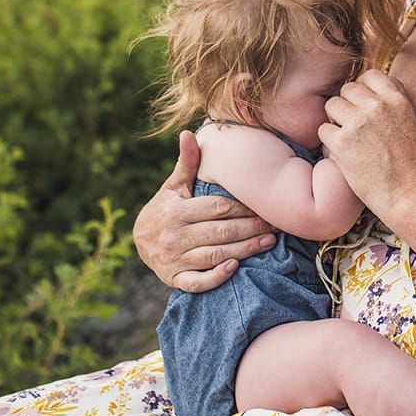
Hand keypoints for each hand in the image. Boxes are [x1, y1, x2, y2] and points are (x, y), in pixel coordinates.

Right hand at [133, 130, 277, 291]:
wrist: (139, 241)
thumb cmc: (165, 208)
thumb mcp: (174, 186)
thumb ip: (186, 163)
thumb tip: (188, 133)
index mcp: (177, 211)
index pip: (217, 209)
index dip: (242, 208)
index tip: (264, 206)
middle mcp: (175, 235)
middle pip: (221, 232)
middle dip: (251, 228)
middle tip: (276, 225)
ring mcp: (174, 259)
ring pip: (215, 255)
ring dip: (244, 250)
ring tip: (268, 242)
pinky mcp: (174, 279)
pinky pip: (197, 282)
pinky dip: (215, 277)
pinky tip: (235, 268)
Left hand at [318, 69, 415, 218]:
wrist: (408, 194)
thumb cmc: (410, 162)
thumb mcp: (410, 120)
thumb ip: (393, 98)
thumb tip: (371, 83)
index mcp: (396, 99)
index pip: (370, 75)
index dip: (363, 90)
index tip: (363, 106)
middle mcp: (377, 106)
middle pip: (347, 89)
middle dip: (347, 105)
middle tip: (354, 126)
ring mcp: (358, 123)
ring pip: (331, 105)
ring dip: (335, 120)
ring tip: (348, 138)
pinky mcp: (342, 142)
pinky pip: (323, 129)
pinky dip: (329, 142)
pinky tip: (342, 153)